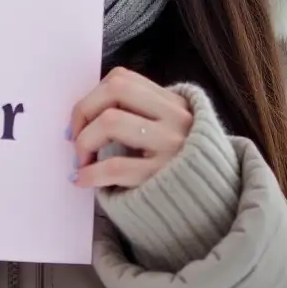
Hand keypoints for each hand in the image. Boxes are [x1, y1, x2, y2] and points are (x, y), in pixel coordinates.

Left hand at [68, 66, 192, 188]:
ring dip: (85, 141)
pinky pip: (115, 166)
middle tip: (74, 137)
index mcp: (174, 103)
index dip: (93, 95)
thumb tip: (87, 114)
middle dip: (83, 111)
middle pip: (115, 90)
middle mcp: (175, 118)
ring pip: (111, 121)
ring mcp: (171, 146)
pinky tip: (82, 179)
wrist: (213, 208)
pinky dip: (89, 172)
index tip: (81, 118)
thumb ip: (141, 116)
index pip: (122, 78)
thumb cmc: (179, 169)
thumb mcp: (171, 131)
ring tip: (81, 160)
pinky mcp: (163, 177)